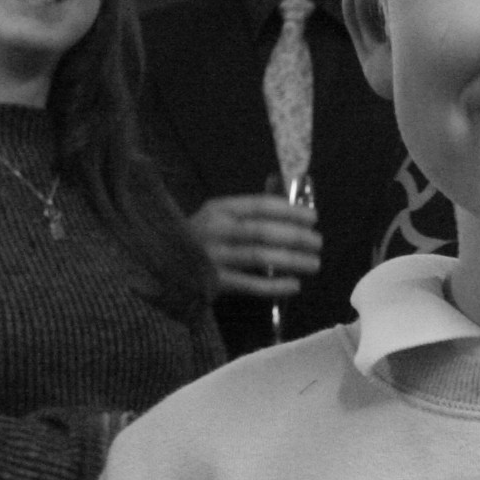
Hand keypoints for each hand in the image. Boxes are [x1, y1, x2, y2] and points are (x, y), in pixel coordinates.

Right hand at [188, 194, 322, 296]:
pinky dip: (274, 285)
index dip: (289, 211)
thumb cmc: (200, 237)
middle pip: (262, 231)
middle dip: (295, 237)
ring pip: (258, 257)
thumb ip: (250, 208)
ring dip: (291, 260)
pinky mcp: (212, 282)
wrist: (161, 264)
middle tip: (318, 243)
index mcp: (219, 209)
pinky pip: (249, 285)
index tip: (312, 218)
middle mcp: (215, 230)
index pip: (259, 205)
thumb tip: (286, 194)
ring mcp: (212, 257)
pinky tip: (294, 285)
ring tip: (314, 264)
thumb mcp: (219, 215)